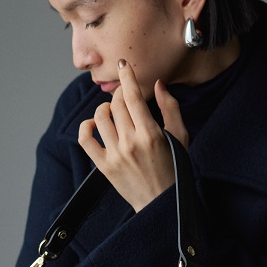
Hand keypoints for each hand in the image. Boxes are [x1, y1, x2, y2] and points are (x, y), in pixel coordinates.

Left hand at [78, 60, 188, 212]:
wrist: (161, 202)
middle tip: (126, 98)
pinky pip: (85, 139)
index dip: (127, 76)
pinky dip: (86, 127)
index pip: (133, 96)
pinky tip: (93, 124)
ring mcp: (115, 155)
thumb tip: (158, 84)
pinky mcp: (103, 166)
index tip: (123, 64)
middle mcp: (130, 143)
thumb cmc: (174, 168)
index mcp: (150, 133)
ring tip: (113, 112)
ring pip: (100, 117)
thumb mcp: (180, 136)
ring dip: (105, 109)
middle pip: (116, 104)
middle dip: (120, 95)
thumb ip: (170, 107)